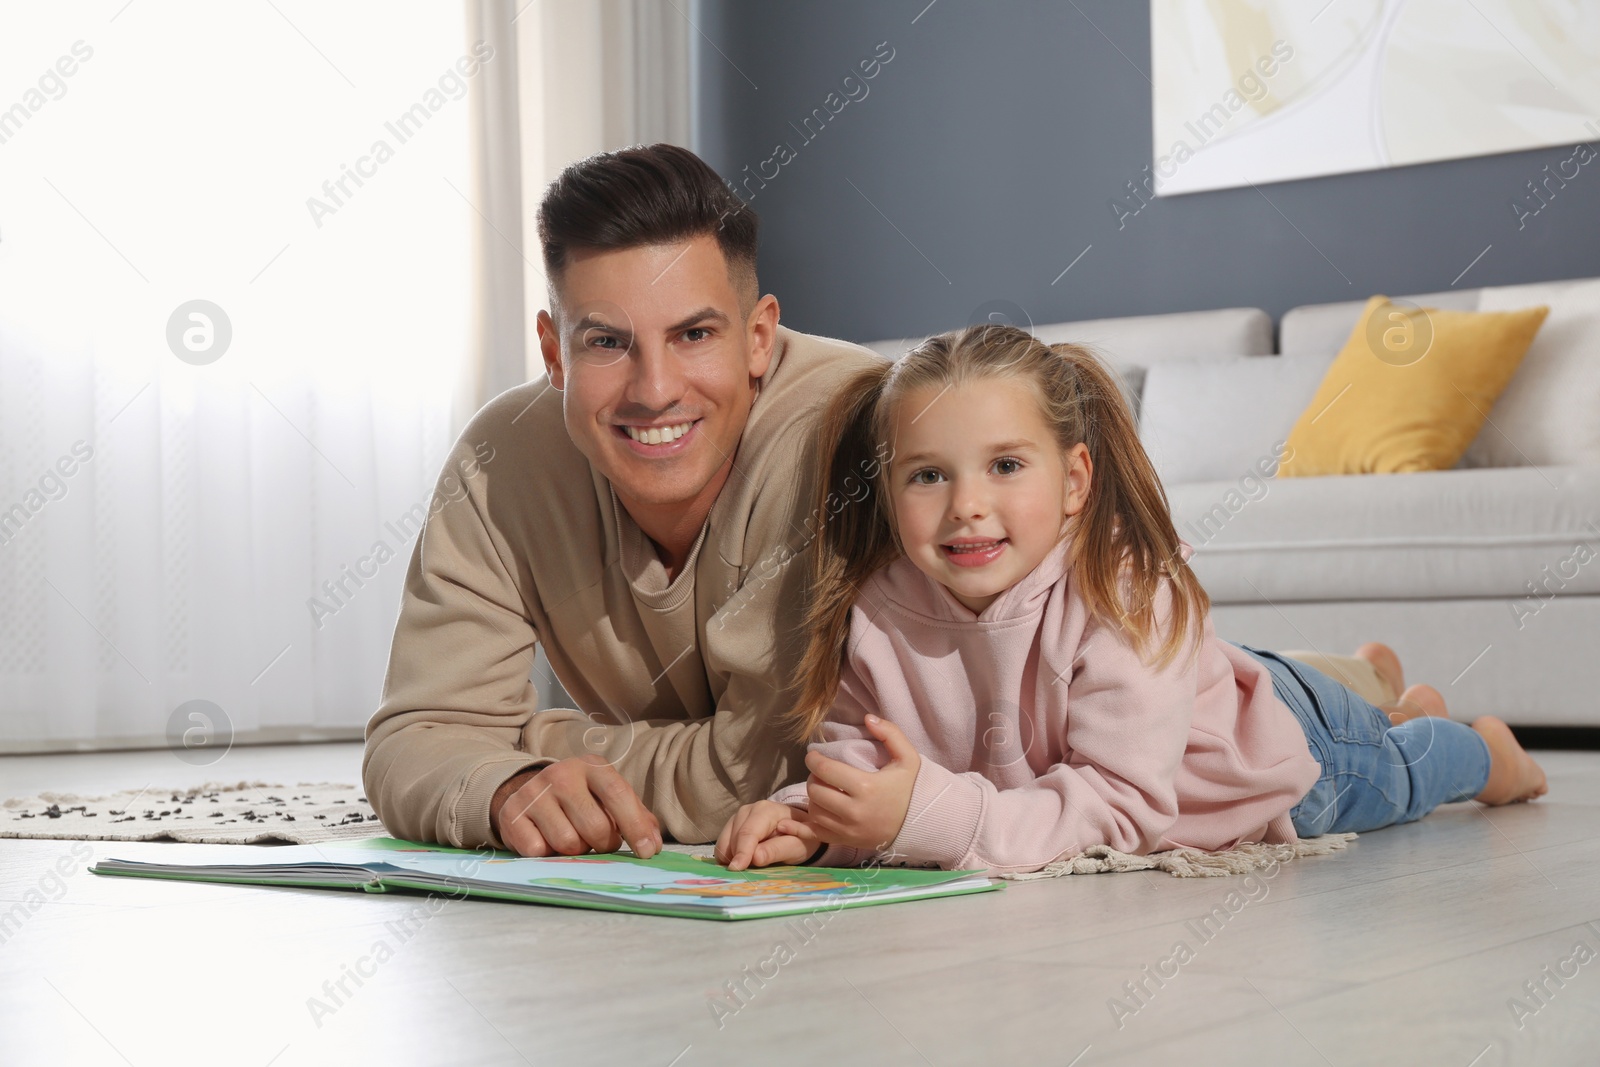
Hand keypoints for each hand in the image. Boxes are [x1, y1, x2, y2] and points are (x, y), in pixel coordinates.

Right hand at [491, 755, 660, 858]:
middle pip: (595, 827)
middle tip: (599, 842)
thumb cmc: (580, 799)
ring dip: (575, 850)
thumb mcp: (607, 797)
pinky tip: (545, 839)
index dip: (635, 826)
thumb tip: (652, 846)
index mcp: (592, 766)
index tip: (647, 851)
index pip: (618, 795)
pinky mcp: (512, 813)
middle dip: (604, 844)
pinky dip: (547, 853)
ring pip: (568, 843)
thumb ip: (636, 817)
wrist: (529, 791)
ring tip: (571, 837)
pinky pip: (539, 851)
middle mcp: (562, 774)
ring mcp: (534, 792)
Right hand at [715, 801, 823, 870]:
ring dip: (732, 858)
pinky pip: (723, 845)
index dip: (742, 852)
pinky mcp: (731, 826)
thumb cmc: (800, 838)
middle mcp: (748, 810)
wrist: (799, 829)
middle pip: (734, 838)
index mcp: (766, 811)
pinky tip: (743, 862)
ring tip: (750, 866)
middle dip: (738, 857)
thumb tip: (755, 858)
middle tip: (750, 873)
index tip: (736, 869)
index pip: (749, 832)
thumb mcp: (796, 846)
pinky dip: (729, 857)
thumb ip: (777, 850)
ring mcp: (737, 817)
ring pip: (725, 842)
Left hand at [804, 714, 920, 851]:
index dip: (814, 760)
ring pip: (814, 812)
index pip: (825, 770)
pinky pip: (816, 835)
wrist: (922, 824)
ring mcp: (849, 830)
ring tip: (823, 790)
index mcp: (866, 787)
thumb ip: (890, 733)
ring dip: (813, 799)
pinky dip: (805, 825)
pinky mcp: (847, 842)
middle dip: (813, 778)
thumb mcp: (908, 758)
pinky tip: (801, 818)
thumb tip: (868, 717)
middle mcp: (854, 811)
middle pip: (815, 792)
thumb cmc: (911, 789)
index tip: (813, 755)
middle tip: (820, 773)